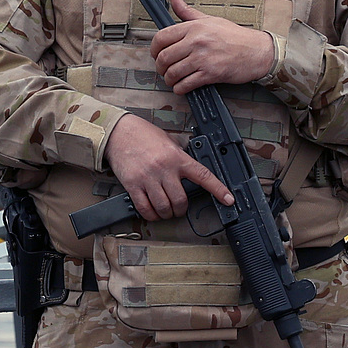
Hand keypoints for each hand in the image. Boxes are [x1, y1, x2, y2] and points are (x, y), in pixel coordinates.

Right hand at [106, 113, 233, 220]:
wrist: (118, 132)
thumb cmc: (143, 136)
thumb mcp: (169, 142)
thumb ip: (180, 158)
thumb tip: (191, 175)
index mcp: (176, 157)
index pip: (203, 175)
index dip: (218, 189)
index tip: (229, 199)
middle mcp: (164, 168)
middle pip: (180, 200)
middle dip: (181, 210)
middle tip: (179, 208)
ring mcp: (147, 178)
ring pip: (164, 207)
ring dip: (167, 214)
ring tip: (166, 211)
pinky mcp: (132, 184)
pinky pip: (145, 208)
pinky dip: (151, 215)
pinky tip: (152, 212)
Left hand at [150, 0, 276, 93]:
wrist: (257, 51)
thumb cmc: (234, 36)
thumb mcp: (209, 19)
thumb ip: (187, 11)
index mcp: (194, 27)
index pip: (161, 37)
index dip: (153, 48)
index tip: (155, 53)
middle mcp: (196, 42)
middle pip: (164, 57)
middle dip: (160, 67)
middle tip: (163, 69)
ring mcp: (203, 58)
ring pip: (173, 72)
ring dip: (169, 79)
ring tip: (172, 79)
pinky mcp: (210, 74)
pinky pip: (186, 84)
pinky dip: (180, 88)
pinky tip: (181, 87)